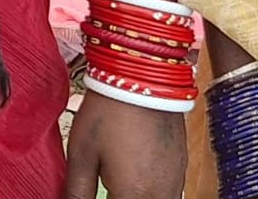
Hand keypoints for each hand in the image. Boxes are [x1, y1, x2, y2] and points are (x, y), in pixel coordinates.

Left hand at [65, 92, 186, 198]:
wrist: (143, 71)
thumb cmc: (108, 111)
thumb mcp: (82, 154)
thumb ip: (76, 193)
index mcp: (135, 196)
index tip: (96, 193)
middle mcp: (161, 194)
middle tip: (107, 188)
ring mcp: (175, 179)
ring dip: (137, 198)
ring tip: (117, 185)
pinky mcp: (181, 165)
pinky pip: (168, 194)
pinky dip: (151, 194)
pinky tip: (135, 180)